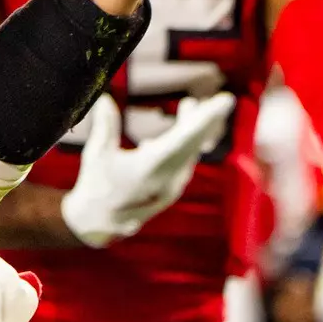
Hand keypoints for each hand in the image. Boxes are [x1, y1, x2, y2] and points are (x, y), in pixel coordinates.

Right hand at [60, 92, 237, 247]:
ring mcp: (172, 187)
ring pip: (191, 153)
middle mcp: (167, 179)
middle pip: (195, 144)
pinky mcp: (171, 190)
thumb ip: (106, 125)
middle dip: (208, 120)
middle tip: (225, 100)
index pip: (185, 137)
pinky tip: (179, 131)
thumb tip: (104, 97)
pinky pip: (185, 162)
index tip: (226, 100)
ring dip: (196, 129)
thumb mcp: (97, 153)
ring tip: (192, 104)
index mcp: (150, 168)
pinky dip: (186, 144)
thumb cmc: (96, 185)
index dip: (205, 117)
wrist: (99, 224)